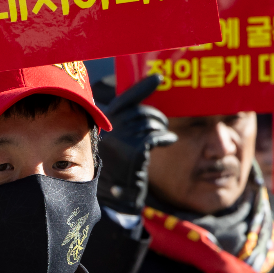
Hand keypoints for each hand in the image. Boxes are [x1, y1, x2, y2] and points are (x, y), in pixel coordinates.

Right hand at [97, 74, 176, 214]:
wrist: (116, 194)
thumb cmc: (118, 166)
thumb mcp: (116, 141)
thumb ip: (124, 123)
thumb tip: (143, 108)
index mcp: (103, 121)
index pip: (126, 99)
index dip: (143, 87)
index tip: (159, 78)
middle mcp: (111, 128)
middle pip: (142, 112)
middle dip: (157, 116)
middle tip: (163, 124)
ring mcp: (122, 139)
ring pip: (151, 124)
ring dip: (161, 128)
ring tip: (164, 134)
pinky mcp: (134, 151)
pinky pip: (157, 136)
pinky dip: (166, 137)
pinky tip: (170, 140)